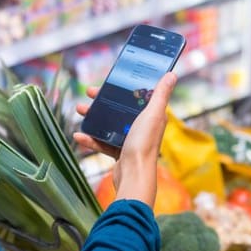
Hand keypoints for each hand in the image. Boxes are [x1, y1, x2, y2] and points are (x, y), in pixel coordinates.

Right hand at [74, 72, 176, 206]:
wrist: (134, 175)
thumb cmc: (144, 144)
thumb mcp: (152, 114)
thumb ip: (160, 94)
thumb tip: (172, 75)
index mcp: (152, 115)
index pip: (136, 95)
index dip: (123, 87)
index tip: (108, 81)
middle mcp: (142, 126)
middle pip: (120, 108)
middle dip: (103, 100)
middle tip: (89, 94)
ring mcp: (130, 139)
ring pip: (109, 124)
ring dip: (94, 117)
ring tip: (79, 110)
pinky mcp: (119, 152)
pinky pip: (102, 142)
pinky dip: (91, 138)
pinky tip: (78, 136)